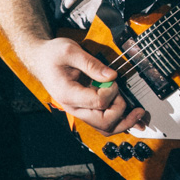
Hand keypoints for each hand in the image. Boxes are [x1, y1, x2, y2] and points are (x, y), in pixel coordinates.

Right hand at [22, 36, 145, 133]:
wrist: (41, 59)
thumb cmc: (53, 54)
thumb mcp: (71, 51)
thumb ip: (92, 64)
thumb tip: (112, 76)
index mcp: (68, 94)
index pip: (98, 103)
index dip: (111, 92)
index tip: (111, 78)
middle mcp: (73, 107)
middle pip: (103, 122)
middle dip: (121, 109)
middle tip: (125, 94)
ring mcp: (79, 110)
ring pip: (105, 127)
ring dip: (124, 122)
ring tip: (139, 114)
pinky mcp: (85, 108)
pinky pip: (103, 122)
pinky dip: (119, 121)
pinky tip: (133, 117)